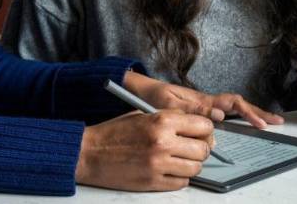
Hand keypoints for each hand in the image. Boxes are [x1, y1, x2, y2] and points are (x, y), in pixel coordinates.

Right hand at [75, 109, 212, 190]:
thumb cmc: (114, 132)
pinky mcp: (153, 182)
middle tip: (192, 147)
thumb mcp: (143, 114)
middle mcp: (163, 142)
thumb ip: (170, 118)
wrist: (90, 153)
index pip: (203, 126)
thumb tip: (196, 127)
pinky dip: (180, 177)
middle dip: (201, 148)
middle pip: (203, 149)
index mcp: (161, 121)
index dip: (205, 130)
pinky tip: (170, 170)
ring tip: (180, 159)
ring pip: (196, 168)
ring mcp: (159, 164)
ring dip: (191, 164)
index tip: (201, 132)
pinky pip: (181, 183)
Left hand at [123, 71, 282, 127]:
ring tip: (268, 121)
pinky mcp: (199, 110)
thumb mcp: (169, 103)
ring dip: (251, 113)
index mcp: (202, 99)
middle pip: (238, 104)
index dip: (248, 113)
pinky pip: (224, 112)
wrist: (140, 90)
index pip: (232, 103)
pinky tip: (245, 122)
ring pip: (233, 108)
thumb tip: (220, 115)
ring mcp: (204, 104)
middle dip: (258, 112)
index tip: (260, 123)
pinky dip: (238, 116)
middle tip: (276, 121)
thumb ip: (193, 109)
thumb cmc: (153, 95)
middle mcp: (207, 101)